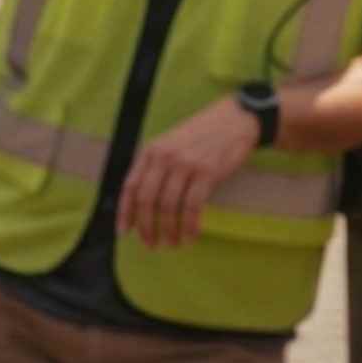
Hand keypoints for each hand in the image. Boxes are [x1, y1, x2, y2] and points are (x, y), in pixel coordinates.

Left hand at [117, 96, 258, 248]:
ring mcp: (186, 164)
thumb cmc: (204, 133)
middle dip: (146, 228)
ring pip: (168, 207)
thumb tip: (143, 203)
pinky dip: (189, 226)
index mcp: (152, 150)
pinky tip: (191, 236)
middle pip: (147, 201)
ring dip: (169, 231)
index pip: (130, 186)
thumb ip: (157, 166)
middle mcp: (165, 157)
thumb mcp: (172, 142)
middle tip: (151, 244)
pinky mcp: (207, 173)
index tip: (124, 232)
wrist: (237, 118)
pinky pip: (192, 207)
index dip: (125, 213)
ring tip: (172, 243)